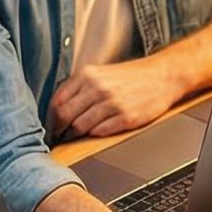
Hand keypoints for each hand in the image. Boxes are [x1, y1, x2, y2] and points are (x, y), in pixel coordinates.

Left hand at [49, 57, 181, 138]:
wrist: (163, 76)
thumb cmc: (132, 76)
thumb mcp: (102, 73)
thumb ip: (80, 86)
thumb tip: (58, 106)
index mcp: (88, 75)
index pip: (58, 101)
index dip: (50, 117)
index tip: (48, 126)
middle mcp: (98, 88)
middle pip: (65, 115)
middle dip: (57, 130)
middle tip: (55, 138)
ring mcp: (112, 103)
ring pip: (80, 126)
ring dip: (73, 135)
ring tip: (71, 139)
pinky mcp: (125, 117)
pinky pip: (100, 131)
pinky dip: (94, 134)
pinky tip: (93, 134)